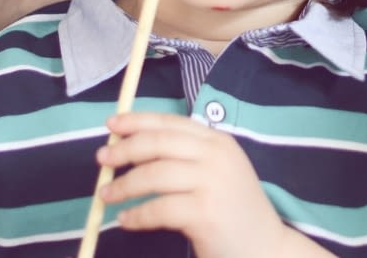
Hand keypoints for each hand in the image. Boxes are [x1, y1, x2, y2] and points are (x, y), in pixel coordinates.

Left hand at [97, 112, 316, 257]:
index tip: (112, 124)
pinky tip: (126, 219)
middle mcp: (217, 156)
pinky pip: (158, 209)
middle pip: (158, 144)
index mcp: (217, 141)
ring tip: (105, 195)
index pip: (170, 123)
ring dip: (124, 185)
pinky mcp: (205, 212)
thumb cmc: (233, 211)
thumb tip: (132, 148)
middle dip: (125, 150)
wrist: (265, 247)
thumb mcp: (215, 172)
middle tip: (101, 159)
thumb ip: (184, 157)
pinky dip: (137, 214)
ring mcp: (212, 183)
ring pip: (154, 175)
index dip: (137, 121)